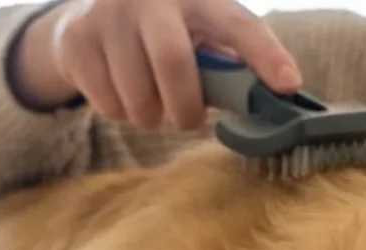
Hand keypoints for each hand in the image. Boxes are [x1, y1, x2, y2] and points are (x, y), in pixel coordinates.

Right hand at [10, 0, 302, 128]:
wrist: (88, 16)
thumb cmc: (163, 33)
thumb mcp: (198, 34)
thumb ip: (229, 63)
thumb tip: (272, 101)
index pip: (239, 24)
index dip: (266, 55)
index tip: (288, 85)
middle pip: (173, 63)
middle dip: (184, 107)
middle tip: (188, 120)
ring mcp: (109, 14)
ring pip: (137, 94)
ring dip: (150, 117)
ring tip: (151, 105)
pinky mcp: (77, 39)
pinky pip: (107, 103)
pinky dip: (120, 113)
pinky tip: (121, 93)